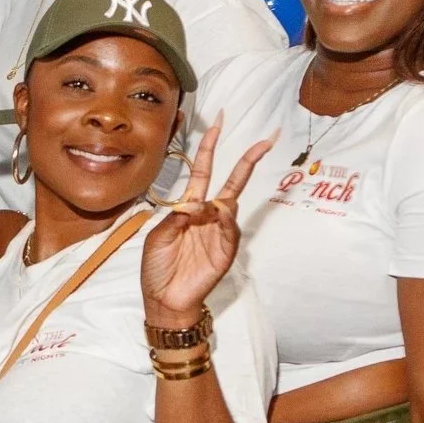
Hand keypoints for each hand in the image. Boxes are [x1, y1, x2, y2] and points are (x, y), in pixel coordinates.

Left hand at [140, 116, 273, 326]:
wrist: (163, 299)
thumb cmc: (157, 267)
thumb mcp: (158, 236)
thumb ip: (176, 216)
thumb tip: (196, 200)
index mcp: (189, 207)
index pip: (204, 170)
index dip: (209, 147)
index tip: (218, 123)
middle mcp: (208, 215)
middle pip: (233, 181)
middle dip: (248, 160)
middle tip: (266, 138)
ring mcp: (219, 233)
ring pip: (232, 205)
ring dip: (227, 197)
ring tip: (212, 206)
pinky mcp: (225, 252)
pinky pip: (230, 231)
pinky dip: (227, 221)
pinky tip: (220, 214)